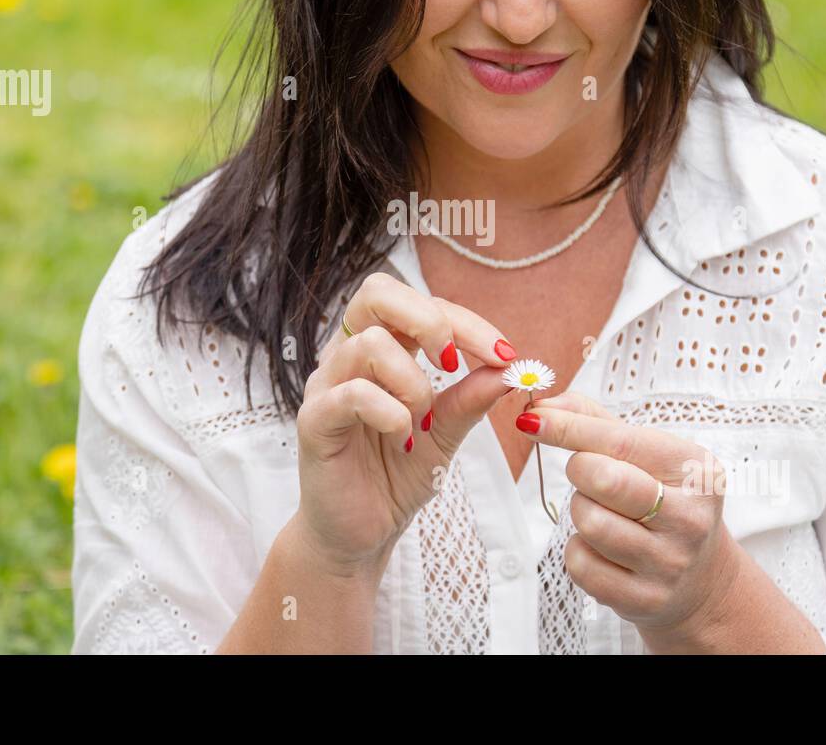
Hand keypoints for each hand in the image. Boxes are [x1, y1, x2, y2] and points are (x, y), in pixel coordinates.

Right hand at [295, 271, 516, 578]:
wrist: (361, 533)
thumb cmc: (396, 475)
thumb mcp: (447, 433)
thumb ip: (472, 399)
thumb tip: (510, 369)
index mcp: (381, 350)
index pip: (420, 305)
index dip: (466, 322)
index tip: (504, 356)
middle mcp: (349, 357)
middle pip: (377, 292)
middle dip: (430, 319)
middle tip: (454, 362)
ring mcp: (327, 386)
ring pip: (370, 344)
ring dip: (413, 381)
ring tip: (421, 420)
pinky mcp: (314, 421)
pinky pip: (352, 394)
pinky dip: (390, 411)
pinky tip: (403, 436)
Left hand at [517, 391, 738, 645]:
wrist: (701, 580)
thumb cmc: (664, 501)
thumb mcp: (649, 456)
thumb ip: (597, 422)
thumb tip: (545, 404)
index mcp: (695, 470)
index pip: (621, 441)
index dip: (569, 428)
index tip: (532, 418)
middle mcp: (690, 517)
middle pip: (603, 479)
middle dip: (580, 471)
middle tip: (589, 475)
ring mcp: (669, 563)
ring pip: (588, 522)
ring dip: (581, 511)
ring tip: (603, 513)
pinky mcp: (645, 600)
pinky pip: (581, 565)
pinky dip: (579, 551)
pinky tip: (603, 549)